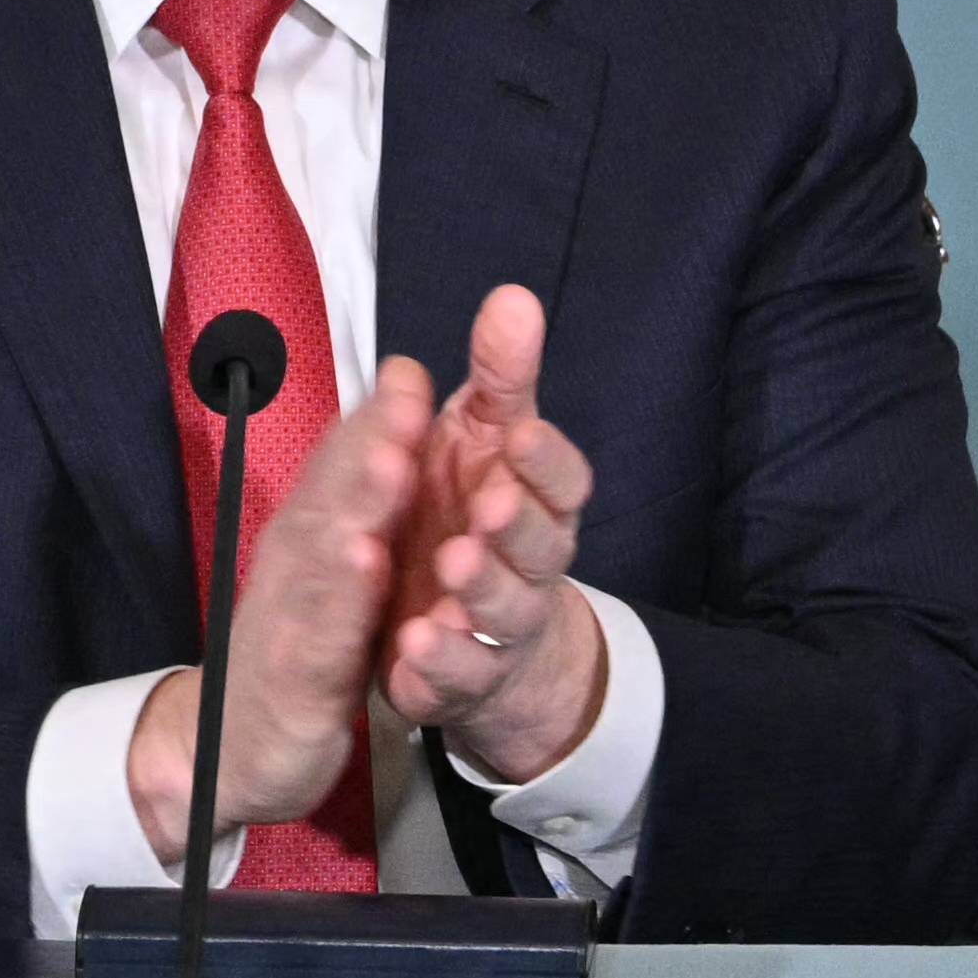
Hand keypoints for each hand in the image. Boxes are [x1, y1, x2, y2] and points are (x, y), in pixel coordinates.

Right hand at [132, 351, 436, 865]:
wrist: (230, 745)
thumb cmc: (292, 644)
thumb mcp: (329, 570)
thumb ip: (356, 503)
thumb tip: (389, 431)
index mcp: (310, 533)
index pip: (339, 464)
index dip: (375, 418)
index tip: (412, 373)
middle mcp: (295, 561)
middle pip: (331, 492)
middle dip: (369, 443)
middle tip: (407, 400)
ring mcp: (289, 617)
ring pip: (324, 552)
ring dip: (357, 506)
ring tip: (394, 467)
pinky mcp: (295, 678)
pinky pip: (322, 634)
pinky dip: (344, 602)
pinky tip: (367, 571)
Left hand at [373, 283, 610, 781]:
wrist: (479, 636)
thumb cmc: (478, 513)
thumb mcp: (485, 440)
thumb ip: (500, 378)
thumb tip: (513, 298)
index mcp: (535, 502)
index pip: (564, 483)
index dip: (546, 462)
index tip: (520, 434)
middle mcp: (527, 567)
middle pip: (539, 550)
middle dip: (515, 528)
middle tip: (485, 507)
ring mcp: (496, 628)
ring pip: (502, 615)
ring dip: (481, 592)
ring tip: (450, 567)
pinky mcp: (459, 678)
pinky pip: (456, 678)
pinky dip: (440, 664)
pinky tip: (413, 644)